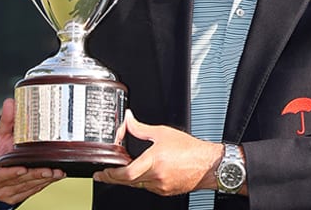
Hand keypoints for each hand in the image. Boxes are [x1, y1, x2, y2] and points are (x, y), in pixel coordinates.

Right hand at [0, 98, 64, 203]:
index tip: (22, 169)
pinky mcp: (13, 198)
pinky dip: (43, 184)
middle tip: (49, 170)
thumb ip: (7, 120)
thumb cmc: (0, 149)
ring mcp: (3, 193)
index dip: (9, 173)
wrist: (0, 165)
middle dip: (34, 175)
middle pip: (16, 181)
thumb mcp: (2, 134)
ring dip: (42, 180)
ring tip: (56, 172)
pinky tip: (54, 177)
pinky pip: (30, 192)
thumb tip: (10, 102)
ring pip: (25, 188)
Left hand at [93, 110, 222, 195]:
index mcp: (154, 160)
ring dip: (128, 180)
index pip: (126, 173)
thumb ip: (141, 128)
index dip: (112, 174)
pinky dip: (142, 182)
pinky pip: (148, 188)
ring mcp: (161, 186)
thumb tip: (128, 120)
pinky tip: (142, 174)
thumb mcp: (162, 133)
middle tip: (104, 175)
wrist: (208, 164)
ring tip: (121, 172)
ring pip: (137, 185)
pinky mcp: (166, 191)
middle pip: (128, 182)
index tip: (103, 171)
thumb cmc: (190, 149)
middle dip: (113, 178)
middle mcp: (156, 176)